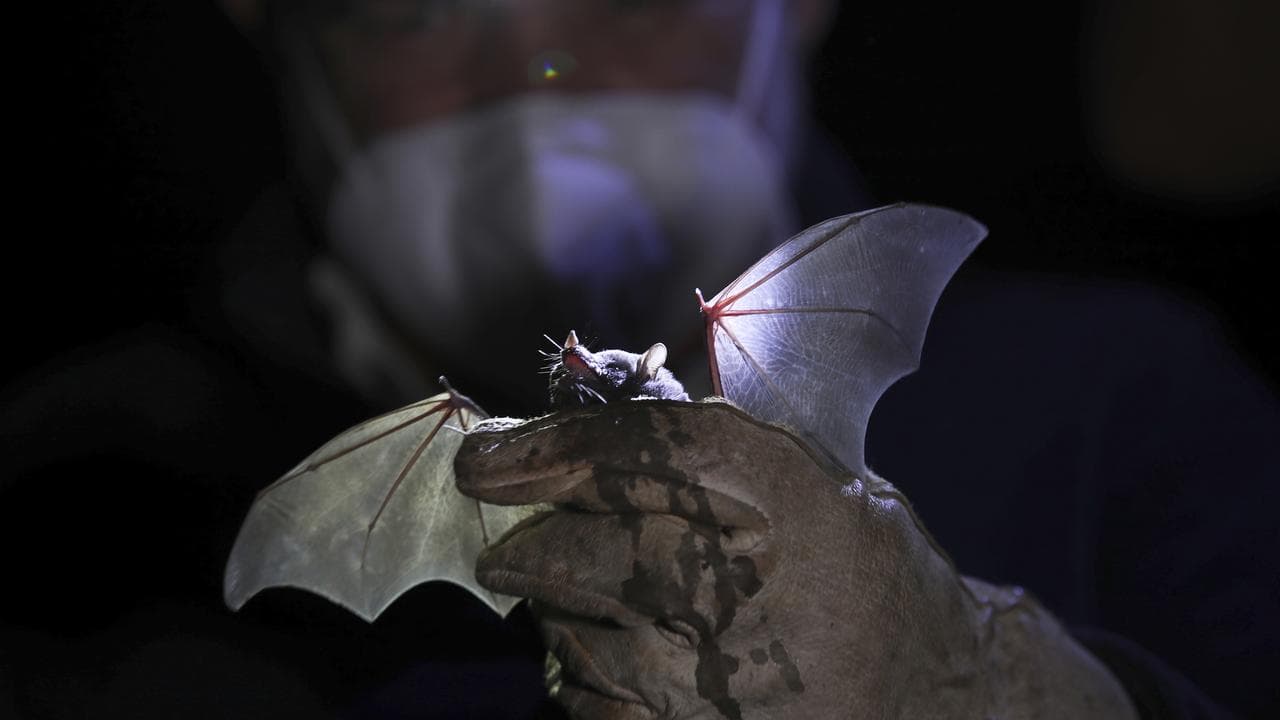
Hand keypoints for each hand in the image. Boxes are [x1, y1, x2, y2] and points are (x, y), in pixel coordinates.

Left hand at [456, 400, 1135, 719]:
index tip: (484, 459)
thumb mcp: (814, 478)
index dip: (546, 450)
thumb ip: (705, 452)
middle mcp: (760, 583)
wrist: (938, 692)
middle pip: (596, 551)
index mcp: (793, 495)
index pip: (642, 453)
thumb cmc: (860, 566)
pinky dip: (579, 677)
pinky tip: (599, 656)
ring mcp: (736, 676)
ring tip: (563, 599)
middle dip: (524, 544)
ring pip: (583, 634)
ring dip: (551, 611)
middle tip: (499, 543)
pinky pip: (598, 707)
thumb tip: (568, 428)